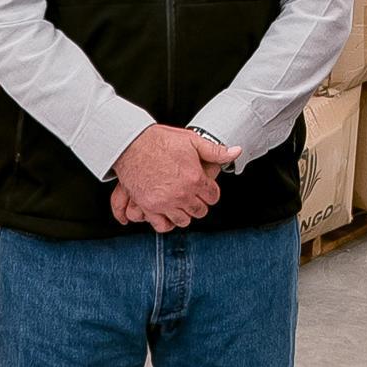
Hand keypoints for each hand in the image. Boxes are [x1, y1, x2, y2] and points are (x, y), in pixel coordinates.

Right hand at [108, 125, 235, 231]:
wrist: (131, 144)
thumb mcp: (192, 141)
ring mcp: (165, 203)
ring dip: (184, 213)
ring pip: (184, 220)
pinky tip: (167, 213)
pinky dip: (167, 222)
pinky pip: (163, 225)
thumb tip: (235, 152)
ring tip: (181, 204)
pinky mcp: (149, 207)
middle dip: (199, 203)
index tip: (205, 189)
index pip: (213, 197)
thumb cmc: (159, 141)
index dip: (210, 192)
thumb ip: (215, 151)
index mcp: (195, 179)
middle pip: (200, 211)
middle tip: (194, 196)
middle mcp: (182, 194)